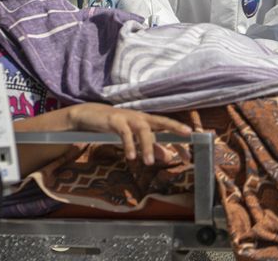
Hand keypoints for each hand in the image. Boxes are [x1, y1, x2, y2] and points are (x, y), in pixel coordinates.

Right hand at [66, 103, 192, 164]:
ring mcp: (128, 117)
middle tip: (187, 135)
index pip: (167, 130)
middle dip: (174, 127)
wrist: (89, 115)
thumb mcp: (135, 138)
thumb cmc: (115, 126)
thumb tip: (167, 157)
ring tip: (150, 163)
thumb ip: (151, 146)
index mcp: (147, 121)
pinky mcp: (114, 120)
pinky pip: (124, 133)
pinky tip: (130, 157)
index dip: (178, 142)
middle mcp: (141, 117)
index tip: (188, 157)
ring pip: (143, 130)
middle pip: (161, 121)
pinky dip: (128, 145)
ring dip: (148, 146)